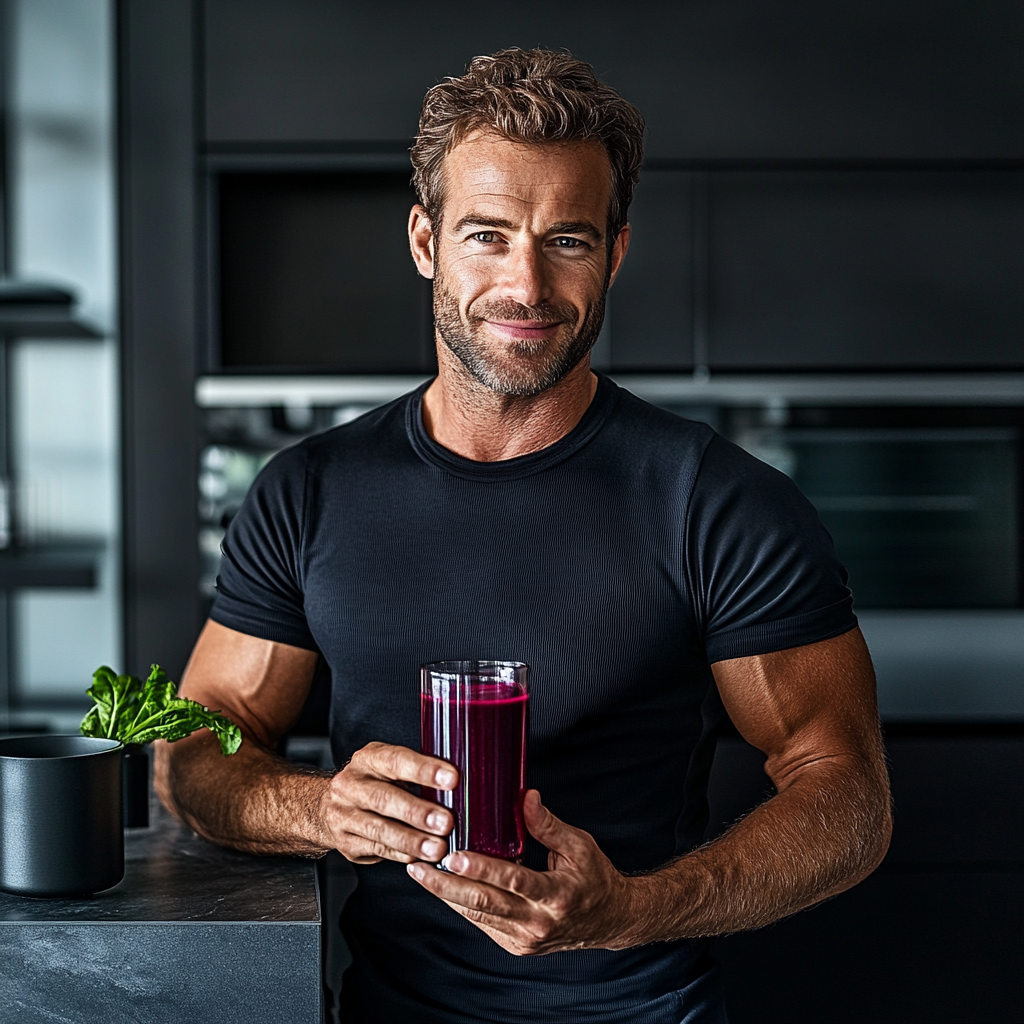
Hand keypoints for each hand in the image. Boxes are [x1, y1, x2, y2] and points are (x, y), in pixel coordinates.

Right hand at [320, 742, 456, 864]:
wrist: (330, 805)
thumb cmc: (375, 783)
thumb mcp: (391, 768)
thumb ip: (418, 775)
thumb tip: (459, 787)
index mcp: (368, 759)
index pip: (396, 760)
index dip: (425, 770)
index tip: (451, 779)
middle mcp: (351, 784)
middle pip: (384, 798)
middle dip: (418, 812)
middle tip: (446, 823)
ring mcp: (343, 814)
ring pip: (379, 829)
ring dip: (412, 840)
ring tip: (437, 848)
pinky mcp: (345, 842)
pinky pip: (376, 849)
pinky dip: (400, 854)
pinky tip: (419, 858)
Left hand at [406, 790, 638, 954]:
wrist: (610, 921)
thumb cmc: (595, 878)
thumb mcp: (579, 845)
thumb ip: (548, 824)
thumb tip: (524, 796)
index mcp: (556, 895)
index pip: (513, 881)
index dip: (481, 869)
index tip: (454, 856)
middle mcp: (537, 922)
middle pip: (483, 904)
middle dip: (446, 885)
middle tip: (418, 866)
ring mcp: (524, 938)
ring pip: (476, 915)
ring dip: (445, 895)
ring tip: (419, 872)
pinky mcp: (515, 945)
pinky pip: (482, 922)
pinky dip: (459, 904)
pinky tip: (440, 887)